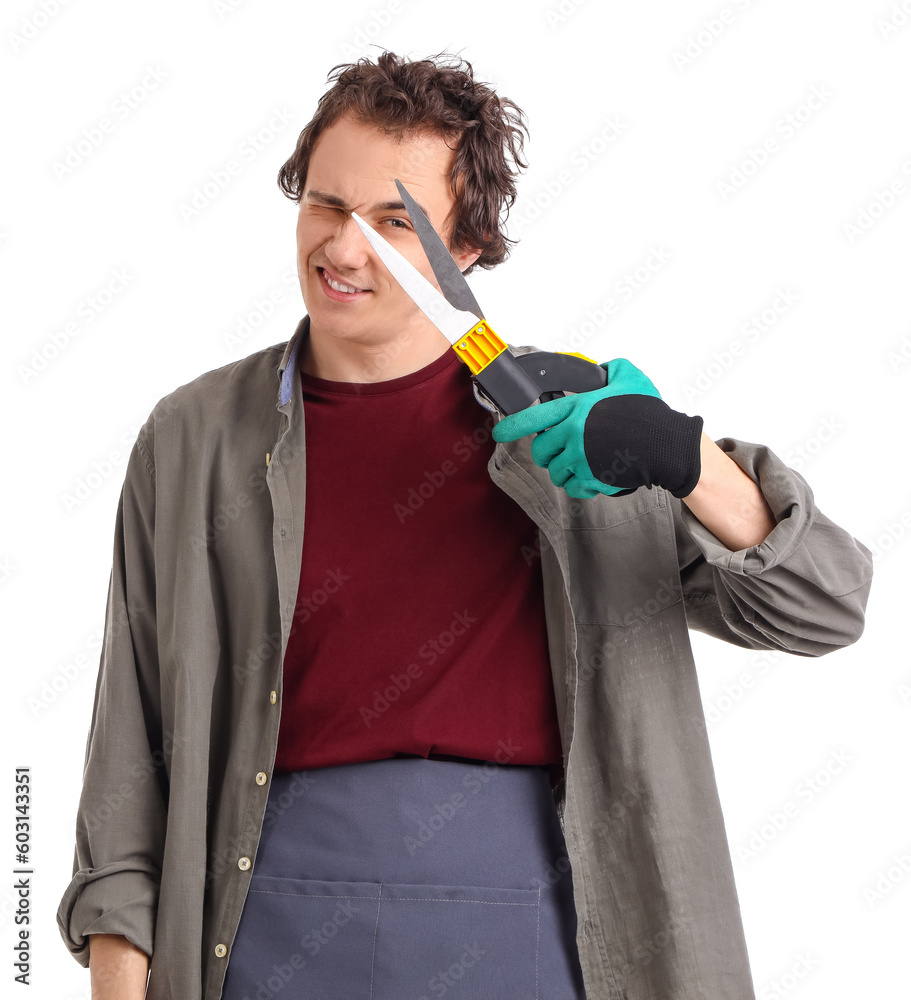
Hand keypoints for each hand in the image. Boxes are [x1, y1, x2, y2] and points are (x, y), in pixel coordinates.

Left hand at [491, 358, 703, 499]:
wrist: (666, 444)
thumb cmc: (650, 412)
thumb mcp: (630, 377)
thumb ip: (612, 369)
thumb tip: (605, 369)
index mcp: (576, 408)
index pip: (534, 417)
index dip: (512, 426)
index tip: (500, 432)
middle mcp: (572, 434)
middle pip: (541, 451)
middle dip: (546, 452)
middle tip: (558, 451)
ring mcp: (580, 459)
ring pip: (556, 472)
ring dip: (564, 470)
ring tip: (579, 464)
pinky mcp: (591, 478)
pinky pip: (573, 488)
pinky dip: (579, 485)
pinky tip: (591, 477)